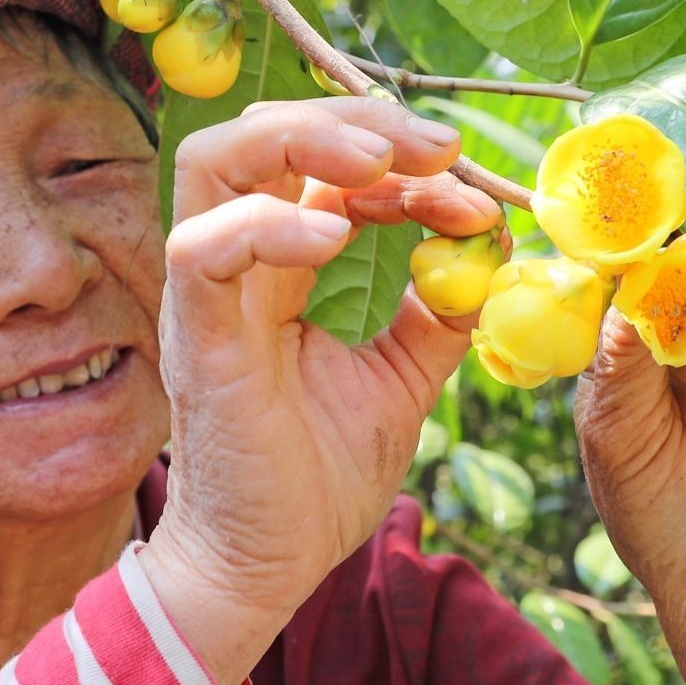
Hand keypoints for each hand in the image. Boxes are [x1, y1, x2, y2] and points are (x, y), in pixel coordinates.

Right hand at [139, 98, 499, 684]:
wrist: (267, 567)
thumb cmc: (319, 475)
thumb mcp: (405, 374)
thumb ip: (440, 309)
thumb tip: (491, 246)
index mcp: (284, 261)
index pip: (330, 165)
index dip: (403, 157)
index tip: (474, 187)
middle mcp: (238, 261)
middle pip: (265, 132)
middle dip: (355, 118)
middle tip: (437, 145)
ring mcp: (208, 294)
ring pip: (215, 160)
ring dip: (302, 139)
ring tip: (382, 164)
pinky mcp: (195, 339)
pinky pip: (201, 250)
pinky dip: (268, 224)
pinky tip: (338, 237)